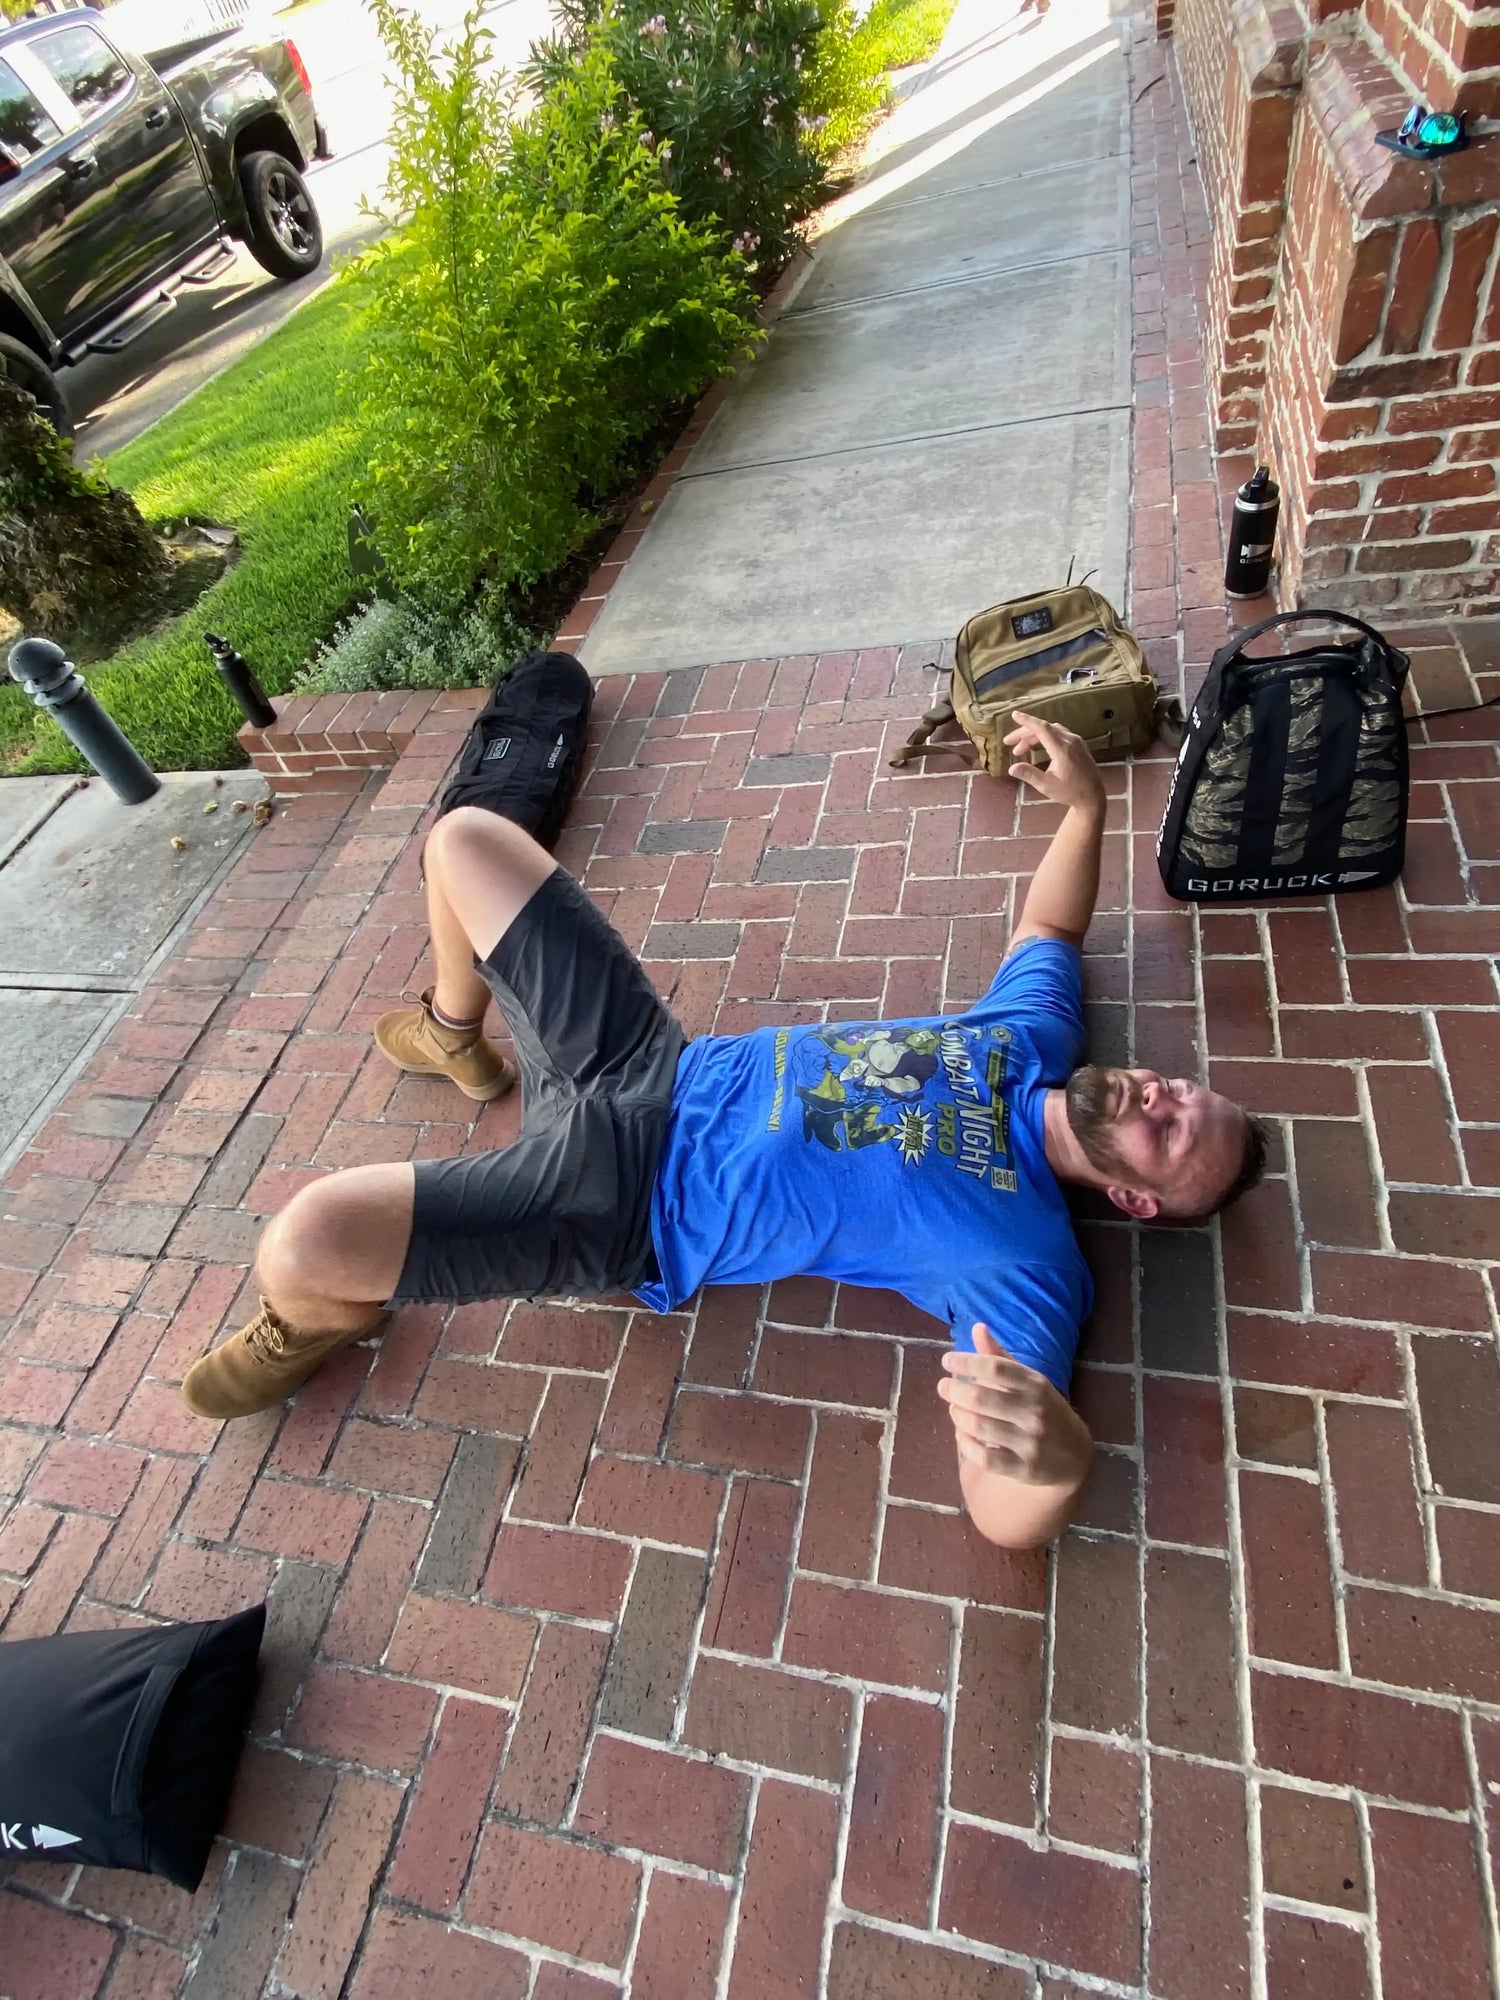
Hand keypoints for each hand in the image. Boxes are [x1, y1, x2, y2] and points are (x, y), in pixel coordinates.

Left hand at [938, 1324, 1092, 1486]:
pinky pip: (984, 1456)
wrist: (1075, 1456)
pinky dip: (966, 1444)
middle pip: (981, 1398)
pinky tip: (962, 1434)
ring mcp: (1030, 1442)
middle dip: (954, 1390)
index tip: (947, 1360)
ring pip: (979, 1427)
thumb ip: (1001, 1358)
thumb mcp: (1030, 1382)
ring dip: (957, 1416)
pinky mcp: (1023, 1469)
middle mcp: (1034, 1411)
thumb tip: (977, 1328)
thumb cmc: (1045, 1410)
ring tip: (953, 1409)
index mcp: (1036, 1385)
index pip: (996, 1368)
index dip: (967, 1361)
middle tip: (943, 1386)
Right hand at [1003, 711, 1105, 813]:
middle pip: (1044, 728)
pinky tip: (1037, 746)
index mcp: (1062, 749)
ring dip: (1034, 735)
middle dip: (1024, 733)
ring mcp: (1076, 741)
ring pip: (1051, 730)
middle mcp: (1070, 741)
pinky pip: (1059, 733)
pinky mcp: (1079, 744)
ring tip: (1021, 749)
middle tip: (1009, 743)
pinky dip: (1045, 736)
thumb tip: (1012, 768)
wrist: (1093, 796)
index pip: (1042, 728)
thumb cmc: (1070, 792)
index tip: (1014, 714)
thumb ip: (1029, 774)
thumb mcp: (1047, 786)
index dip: (1027, 720)